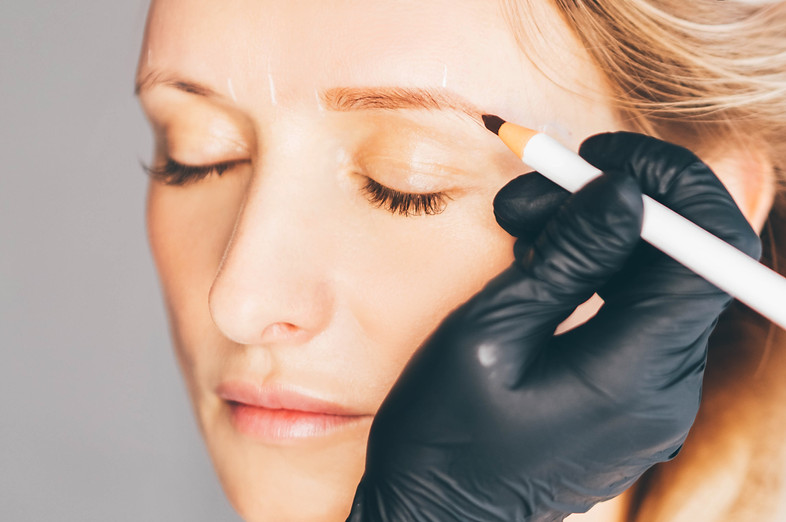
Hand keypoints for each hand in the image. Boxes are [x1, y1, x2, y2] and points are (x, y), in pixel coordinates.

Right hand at [346, 132, 760, 521]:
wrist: (431, 517)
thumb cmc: (443, 436)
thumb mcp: (489, 335)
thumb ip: (567, 261)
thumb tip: (626, 192)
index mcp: (635, 377)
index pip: (709, 256)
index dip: (670, 187)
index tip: (601, 158)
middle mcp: (664, 389)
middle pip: (679, 262)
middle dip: (611, 205)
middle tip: (529, 191)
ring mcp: (649, 397)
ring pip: (650, 282)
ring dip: (591, 237)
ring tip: (515, 227)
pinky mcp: (626, 396)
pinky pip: (628, 313)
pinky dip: (590, 273)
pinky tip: (532, 264)